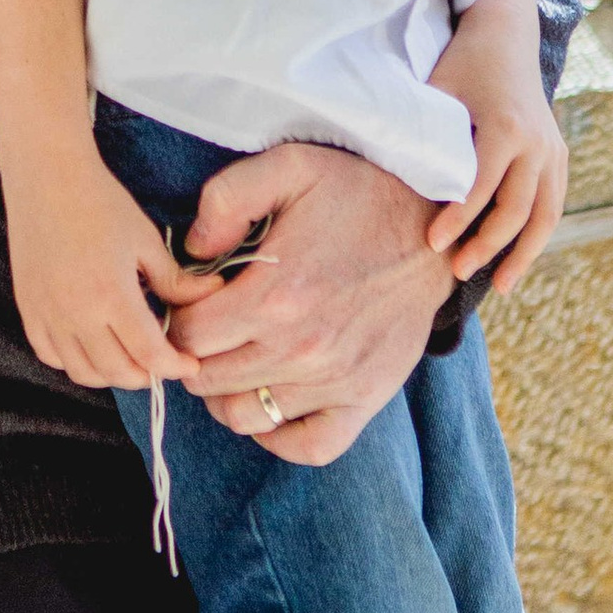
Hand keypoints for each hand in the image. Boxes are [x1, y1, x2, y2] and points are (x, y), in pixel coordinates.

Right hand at [0, 137, 203, 390]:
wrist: (46, 175)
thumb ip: (176, 280)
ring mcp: (47, 313)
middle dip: (147, 375)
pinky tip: (92, 343)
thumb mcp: (145, 240)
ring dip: (111, 373)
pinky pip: (50, 355)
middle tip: (162, 361)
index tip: (189, 364)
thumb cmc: (100, 201)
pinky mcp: (28, 307)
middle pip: (117, 372)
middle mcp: (76, 312)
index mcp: (111, 294)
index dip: (175, 367)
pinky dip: (74, 360)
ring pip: (82, 372)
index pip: (149, 355)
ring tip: (129, 356)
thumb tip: (213, 295)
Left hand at [167, 142, 450, 464]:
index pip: (188, 337)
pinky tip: (268, 399)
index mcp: (276, 296)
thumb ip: (226, 200)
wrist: (434, 227)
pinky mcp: (366, 398)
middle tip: (206, 329)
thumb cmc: (356, 193)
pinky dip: (278, 434)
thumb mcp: (288, 167)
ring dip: (225, 392)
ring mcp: (336, 381)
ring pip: (245, 416)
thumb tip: (193, 250)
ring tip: (232, 360)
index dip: (177, 318)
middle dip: (194, 355)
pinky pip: (309, 446)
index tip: (191, 302)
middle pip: (208, 380)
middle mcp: (303, 348)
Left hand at [425, 11, 568, 298]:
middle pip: (515, 210)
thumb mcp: (438, 91)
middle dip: (486, 245)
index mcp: (506, 128)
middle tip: (456, 270)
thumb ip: (427, 134)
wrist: (506, 35)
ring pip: (544, 215)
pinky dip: (537, 234)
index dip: (457, 220)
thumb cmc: (462, 63)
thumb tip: (396, 181)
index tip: (432, 243)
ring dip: (522, 254)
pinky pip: (552, 204)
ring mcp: (553, 150)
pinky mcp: (559, 154)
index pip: (481, 188)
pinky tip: (517, 259)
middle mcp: (537, 142)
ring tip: (498, 285)